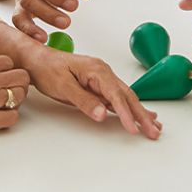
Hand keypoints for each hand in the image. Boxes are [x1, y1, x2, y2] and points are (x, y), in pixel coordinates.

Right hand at [0, 55, 29, 141]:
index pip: (8, 62)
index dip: (8, 71)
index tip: (3, 77)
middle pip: (22, 76)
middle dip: (19, 84)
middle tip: (12, 91)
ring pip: (20, 95)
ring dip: (16, 101)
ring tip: (6, 105)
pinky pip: (13, 117)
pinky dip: (9, 118)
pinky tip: (0, 119)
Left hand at [26, 47, 162, 139]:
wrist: (37, 60)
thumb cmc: (47, 70)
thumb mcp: (62, 87)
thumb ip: (84, 101)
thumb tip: (103, 114)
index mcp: (97, 70)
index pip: (116, 95)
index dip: (126, 113)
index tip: (134, 128)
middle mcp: (104, 72)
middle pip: (127, 96)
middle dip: (142, 115)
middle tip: (154, 132)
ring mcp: (103, 78)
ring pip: (126, 97)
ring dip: (140, 112)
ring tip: (154, 126)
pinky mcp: (99, 84)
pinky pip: (118, 98)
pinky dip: (130, 108)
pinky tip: (141, 114)